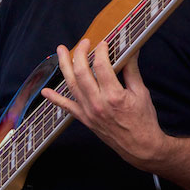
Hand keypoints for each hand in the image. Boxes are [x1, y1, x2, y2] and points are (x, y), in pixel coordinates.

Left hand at [41, 39, 166, 169]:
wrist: (140, 147)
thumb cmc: (143, 120)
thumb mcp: (141, 92)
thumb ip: (132, 70)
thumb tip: (131, 51)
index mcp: (114, 96)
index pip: (101, 66)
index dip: (101, 51)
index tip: (104, 43)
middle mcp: (98, 103)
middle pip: (82, 72)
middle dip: (80, 53)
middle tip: (85, 42)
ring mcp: (88, 112)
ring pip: (71, 85)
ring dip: (64, 66)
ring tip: (60, 51)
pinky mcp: (85, 119)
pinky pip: (66, 107)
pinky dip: (55, 99)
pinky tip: (46, 91)